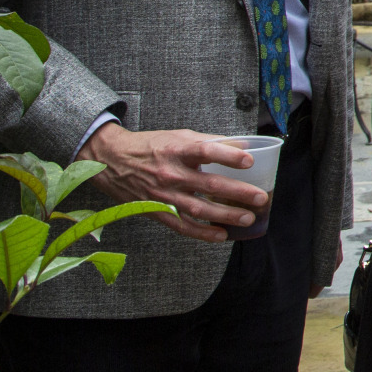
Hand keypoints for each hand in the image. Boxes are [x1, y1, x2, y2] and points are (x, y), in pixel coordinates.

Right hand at [77, 124, 266, 242]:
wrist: (110, 160)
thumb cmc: (151, 146)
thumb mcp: (178, 136)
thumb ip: (210, 141)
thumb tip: (243, 144)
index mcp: (176, 149)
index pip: (205, 151)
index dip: (228, 155)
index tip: (249, 160)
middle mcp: (170, 173)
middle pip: (207, 184)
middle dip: (237, 192)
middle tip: (260, 197)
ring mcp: (163, 194)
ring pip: (198, 208)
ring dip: (225, 215)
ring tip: (248, 218)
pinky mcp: (156, 211)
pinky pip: (182, 225)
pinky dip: (202, 232)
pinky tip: (221, 235)